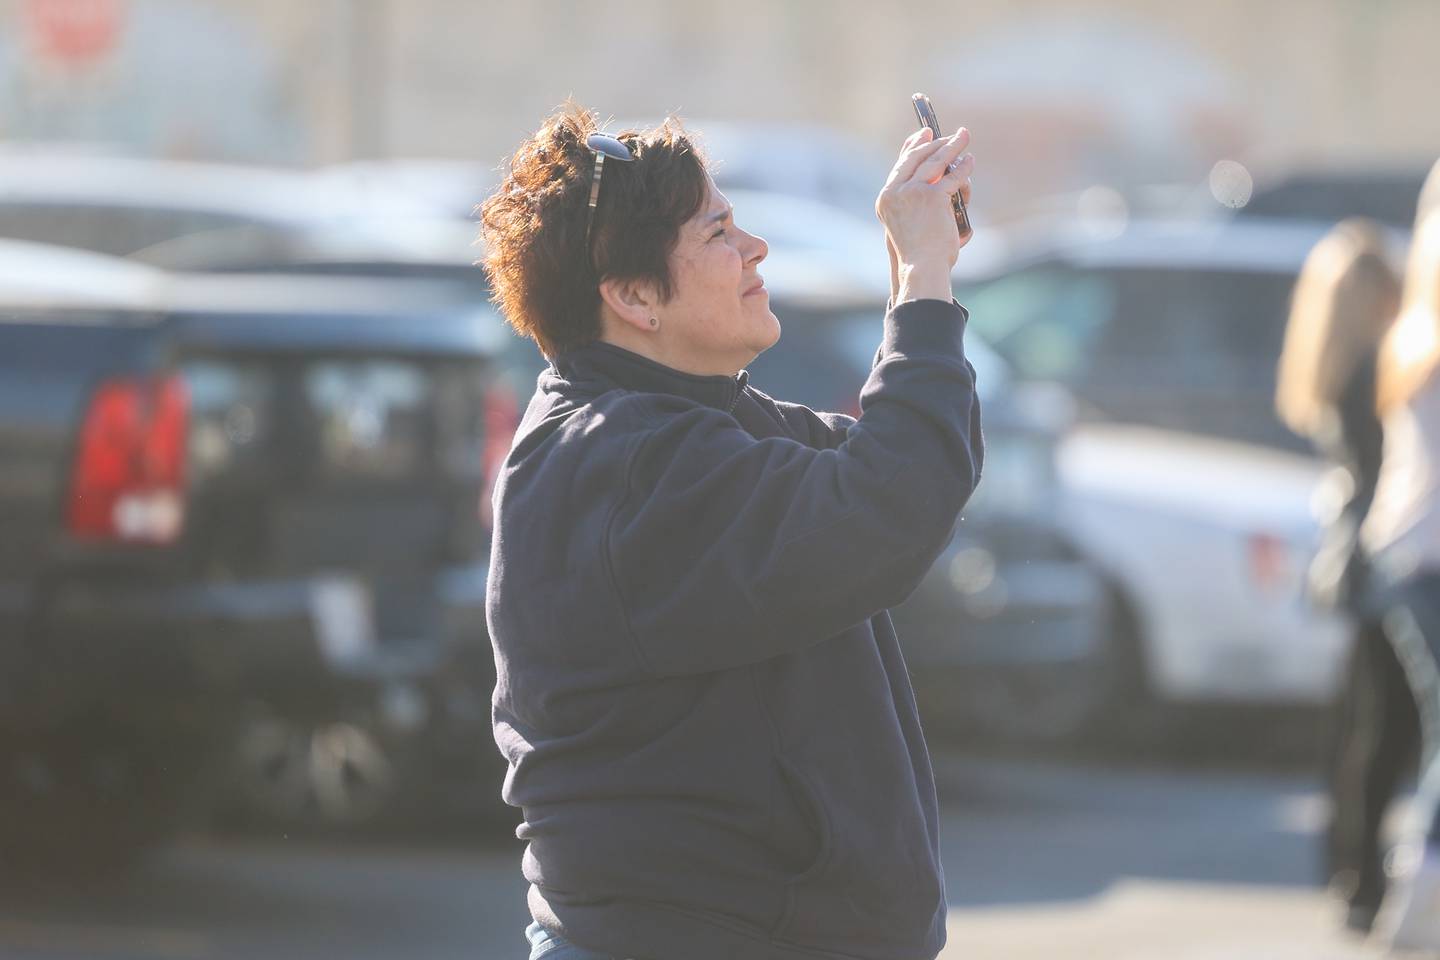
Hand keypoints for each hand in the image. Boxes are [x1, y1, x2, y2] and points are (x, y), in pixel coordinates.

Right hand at [876, 126, 973, 302]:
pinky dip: (964, 168)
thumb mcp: (908, 223)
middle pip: (917, 157)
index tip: (923, 133)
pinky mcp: (933, 196)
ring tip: (963, 137)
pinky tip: (970, 161)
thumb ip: (914, 202)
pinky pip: (953, 177)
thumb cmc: (918, 252)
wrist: (922, 267)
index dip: (913, 146)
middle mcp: (895, 192)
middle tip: (948, 134)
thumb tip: (938, 177)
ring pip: (936, 161)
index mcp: (886, 198)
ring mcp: (913, 192)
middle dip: (935, 141)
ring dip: (952, 146)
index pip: (900, 164)